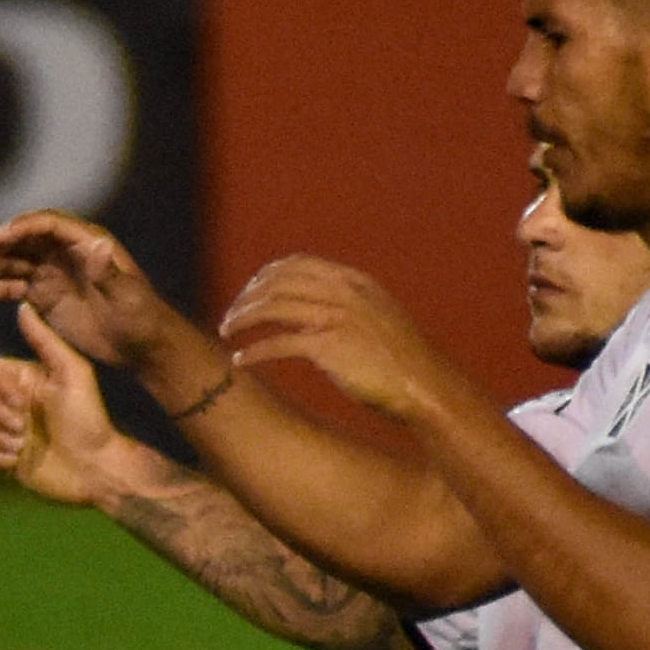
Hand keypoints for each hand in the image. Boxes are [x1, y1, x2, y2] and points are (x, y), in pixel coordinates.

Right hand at [0, 210, 180, 367]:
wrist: (140, 345)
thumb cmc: (141, 318)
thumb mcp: (128, 297)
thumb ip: (110, 273)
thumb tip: (97, 247)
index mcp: (87, 242)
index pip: (46, 225)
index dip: (19, 229)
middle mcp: (64, 251)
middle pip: (21, 240)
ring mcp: (51, 272)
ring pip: (10, 262)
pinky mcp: (43, 295)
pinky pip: (11, 287)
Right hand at [0, 307, 165, 509]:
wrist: (95, 468)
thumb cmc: (89, 419)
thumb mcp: (74, 373)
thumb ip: (45, 340)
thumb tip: (24, 306)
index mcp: (22, 380)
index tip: (23, 403)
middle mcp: (9, 402)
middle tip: (25, 428)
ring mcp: (3, 430)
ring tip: (22, 446)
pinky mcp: (1, 458)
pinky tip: (16, 462)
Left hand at [216, 255, 452, 426]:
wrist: (423, 385)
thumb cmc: (400, 360)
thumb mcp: (378, 317)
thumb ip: (348, 305)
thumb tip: (315, 305)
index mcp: (354, 281)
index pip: (297, 264)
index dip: (266, 276)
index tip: (249, 291)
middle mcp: (343, 293)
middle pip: (278, 283)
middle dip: (247, 297)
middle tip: (230, 316)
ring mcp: (335, 317)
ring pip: (272, 308)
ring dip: (242, 320)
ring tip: (226, 333)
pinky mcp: (328, 347)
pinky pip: (278, 343)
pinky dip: (254, 351)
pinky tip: (239, 360)